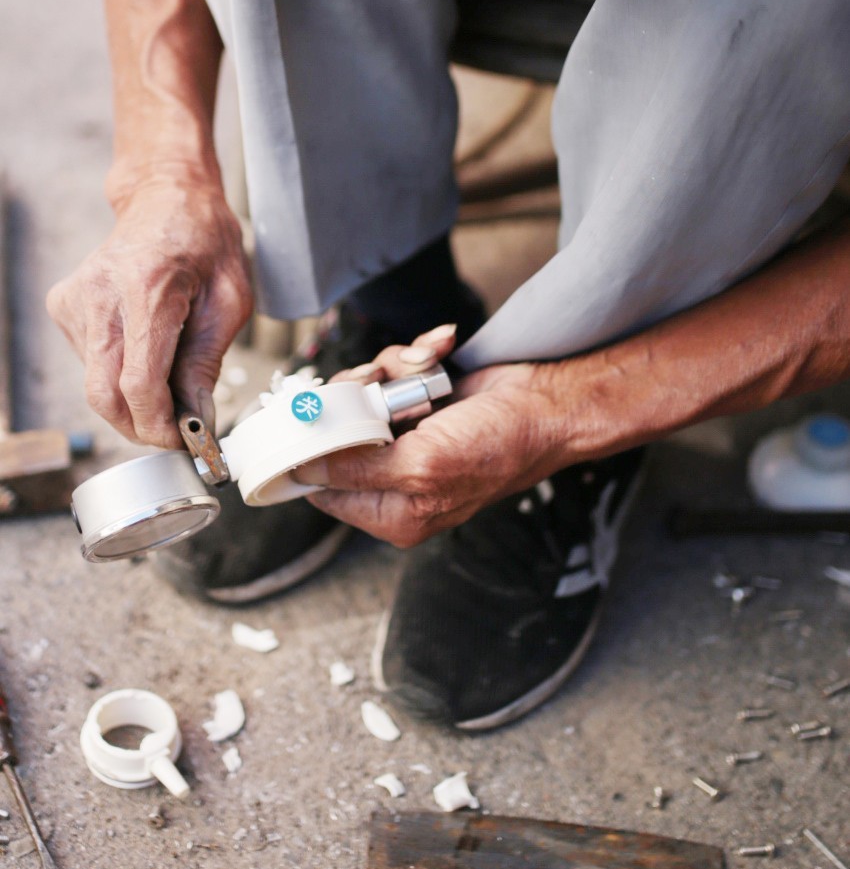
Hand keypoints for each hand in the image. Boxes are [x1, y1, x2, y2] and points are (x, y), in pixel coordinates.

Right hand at [46, 178, 252, 446]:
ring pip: (94, 384)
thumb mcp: (229, 302)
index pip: (138, 383)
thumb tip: (196, 420)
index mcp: (147, 289)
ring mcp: (76, 298)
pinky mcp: (64, 305)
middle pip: (104, 394)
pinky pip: (89, 363)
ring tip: (167, 383)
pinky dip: (117, 373)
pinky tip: (143, 350)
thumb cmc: (205, 244)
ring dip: (131, 402)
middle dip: (139, 427)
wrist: (167, 197)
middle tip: (174, 433)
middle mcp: (100, 294)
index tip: (183, 440)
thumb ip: (206, 363)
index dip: (158, 425)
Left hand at [293, 329, 575, 546]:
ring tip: (424, 368)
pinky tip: (438, 355)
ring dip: (390, 370)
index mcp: (394, 513)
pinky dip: (413, 357)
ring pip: (360, 395)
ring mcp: (406, 440)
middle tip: (377, 383)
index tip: (308, 415)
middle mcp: (396, 481)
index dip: (311, 452)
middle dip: (354, 398)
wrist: (549, 404)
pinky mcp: (418, 404)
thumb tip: (303, 470)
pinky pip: (390, 373)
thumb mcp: (423, 466)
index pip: (323, 490)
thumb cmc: (501, 446)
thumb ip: (357, 471)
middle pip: (336, 436)